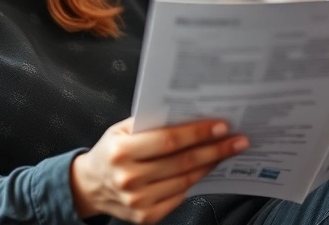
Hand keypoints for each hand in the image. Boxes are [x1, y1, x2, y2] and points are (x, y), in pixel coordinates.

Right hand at [70, 117, 248, 223]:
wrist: (91, 186)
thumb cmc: (110, 152)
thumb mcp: (120, 130)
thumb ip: (149, 123)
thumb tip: (188, 113)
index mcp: (122, 152)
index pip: (168, 141)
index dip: (197, 133)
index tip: (221, 126)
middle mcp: (130, 178)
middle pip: (182, 162)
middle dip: (214, 149)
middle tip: (237, 140)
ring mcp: (138, 201)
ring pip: (185, 180)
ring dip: (210, 165)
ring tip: (227, 152)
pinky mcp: (146, 216)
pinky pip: (180, 196)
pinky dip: (196, 181)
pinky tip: (207, 169)